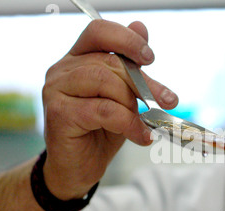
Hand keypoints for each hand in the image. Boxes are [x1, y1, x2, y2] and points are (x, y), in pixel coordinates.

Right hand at [41, 19, 177, 199]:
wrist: (79, 168)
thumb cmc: (101, 132)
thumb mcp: (123, 99)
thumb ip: (130, 68)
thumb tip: (141, 28)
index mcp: (78, 59)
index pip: (100, 32)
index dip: (127, 40)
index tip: (151, 58)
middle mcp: (62, 70)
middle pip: (110, 62)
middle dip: (145, 84)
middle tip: (168, 101)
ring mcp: (56, 90)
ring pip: (106, 83)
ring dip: (134, 105)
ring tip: (146, 124)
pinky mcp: (59, 113)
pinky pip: (103, 110)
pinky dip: (129, 123)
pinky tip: (141, 136)